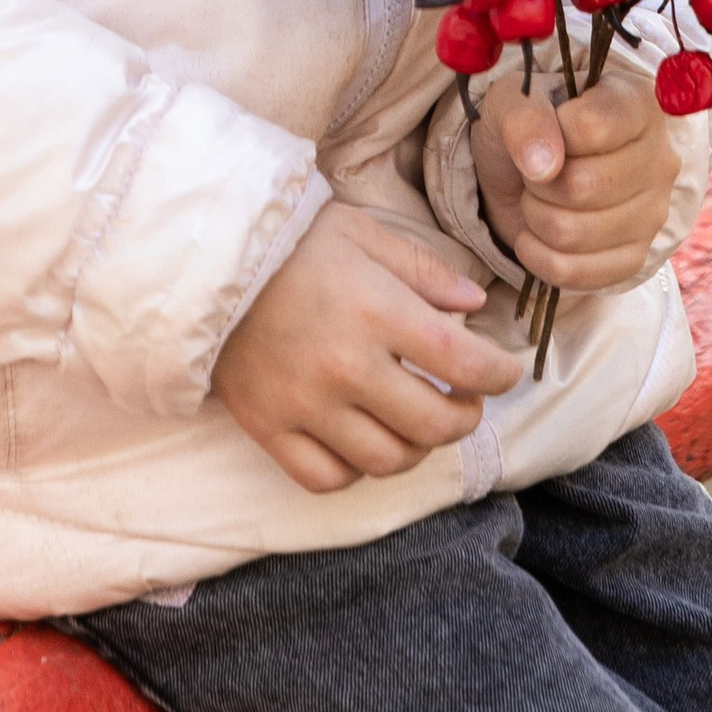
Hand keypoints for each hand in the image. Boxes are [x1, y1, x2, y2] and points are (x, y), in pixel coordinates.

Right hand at [212, 201, 518, 496]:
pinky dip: (355, 470)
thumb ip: (424, 271)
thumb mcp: (365, 235)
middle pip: (432, 424)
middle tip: (466, 402)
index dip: (498, 374)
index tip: (506, 372)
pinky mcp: (269, 428)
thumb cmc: (293, 242)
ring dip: (416, 447)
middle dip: (465, 417)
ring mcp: (304, 404)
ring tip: (418, 421)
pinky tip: (364, 440)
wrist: (206, 260)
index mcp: (377, 311)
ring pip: (385, 460)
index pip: (462, 362)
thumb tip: (474, 306)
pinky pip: (327, 477)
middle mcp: (345, 366)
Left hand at [473, 70, 679, 294]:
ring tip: (537, 200)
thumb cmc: (528, 125)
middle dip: (537, 183)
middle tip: (533, 173)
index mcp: (637, 104)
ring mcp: (652, 212)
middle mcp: (659, 158)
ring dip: (535, 218)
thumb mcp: (512, 102)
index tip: (543, 129)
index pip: (593, 127)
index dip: (551, 133)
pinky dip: (539, 258)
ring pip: (575, 232)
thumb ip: (525, 119)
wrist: (525, 171)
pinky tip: (535, 237)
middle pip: (583, 186)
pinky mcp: (635, 257)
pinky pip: (578, 274)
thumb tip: (543, 166)